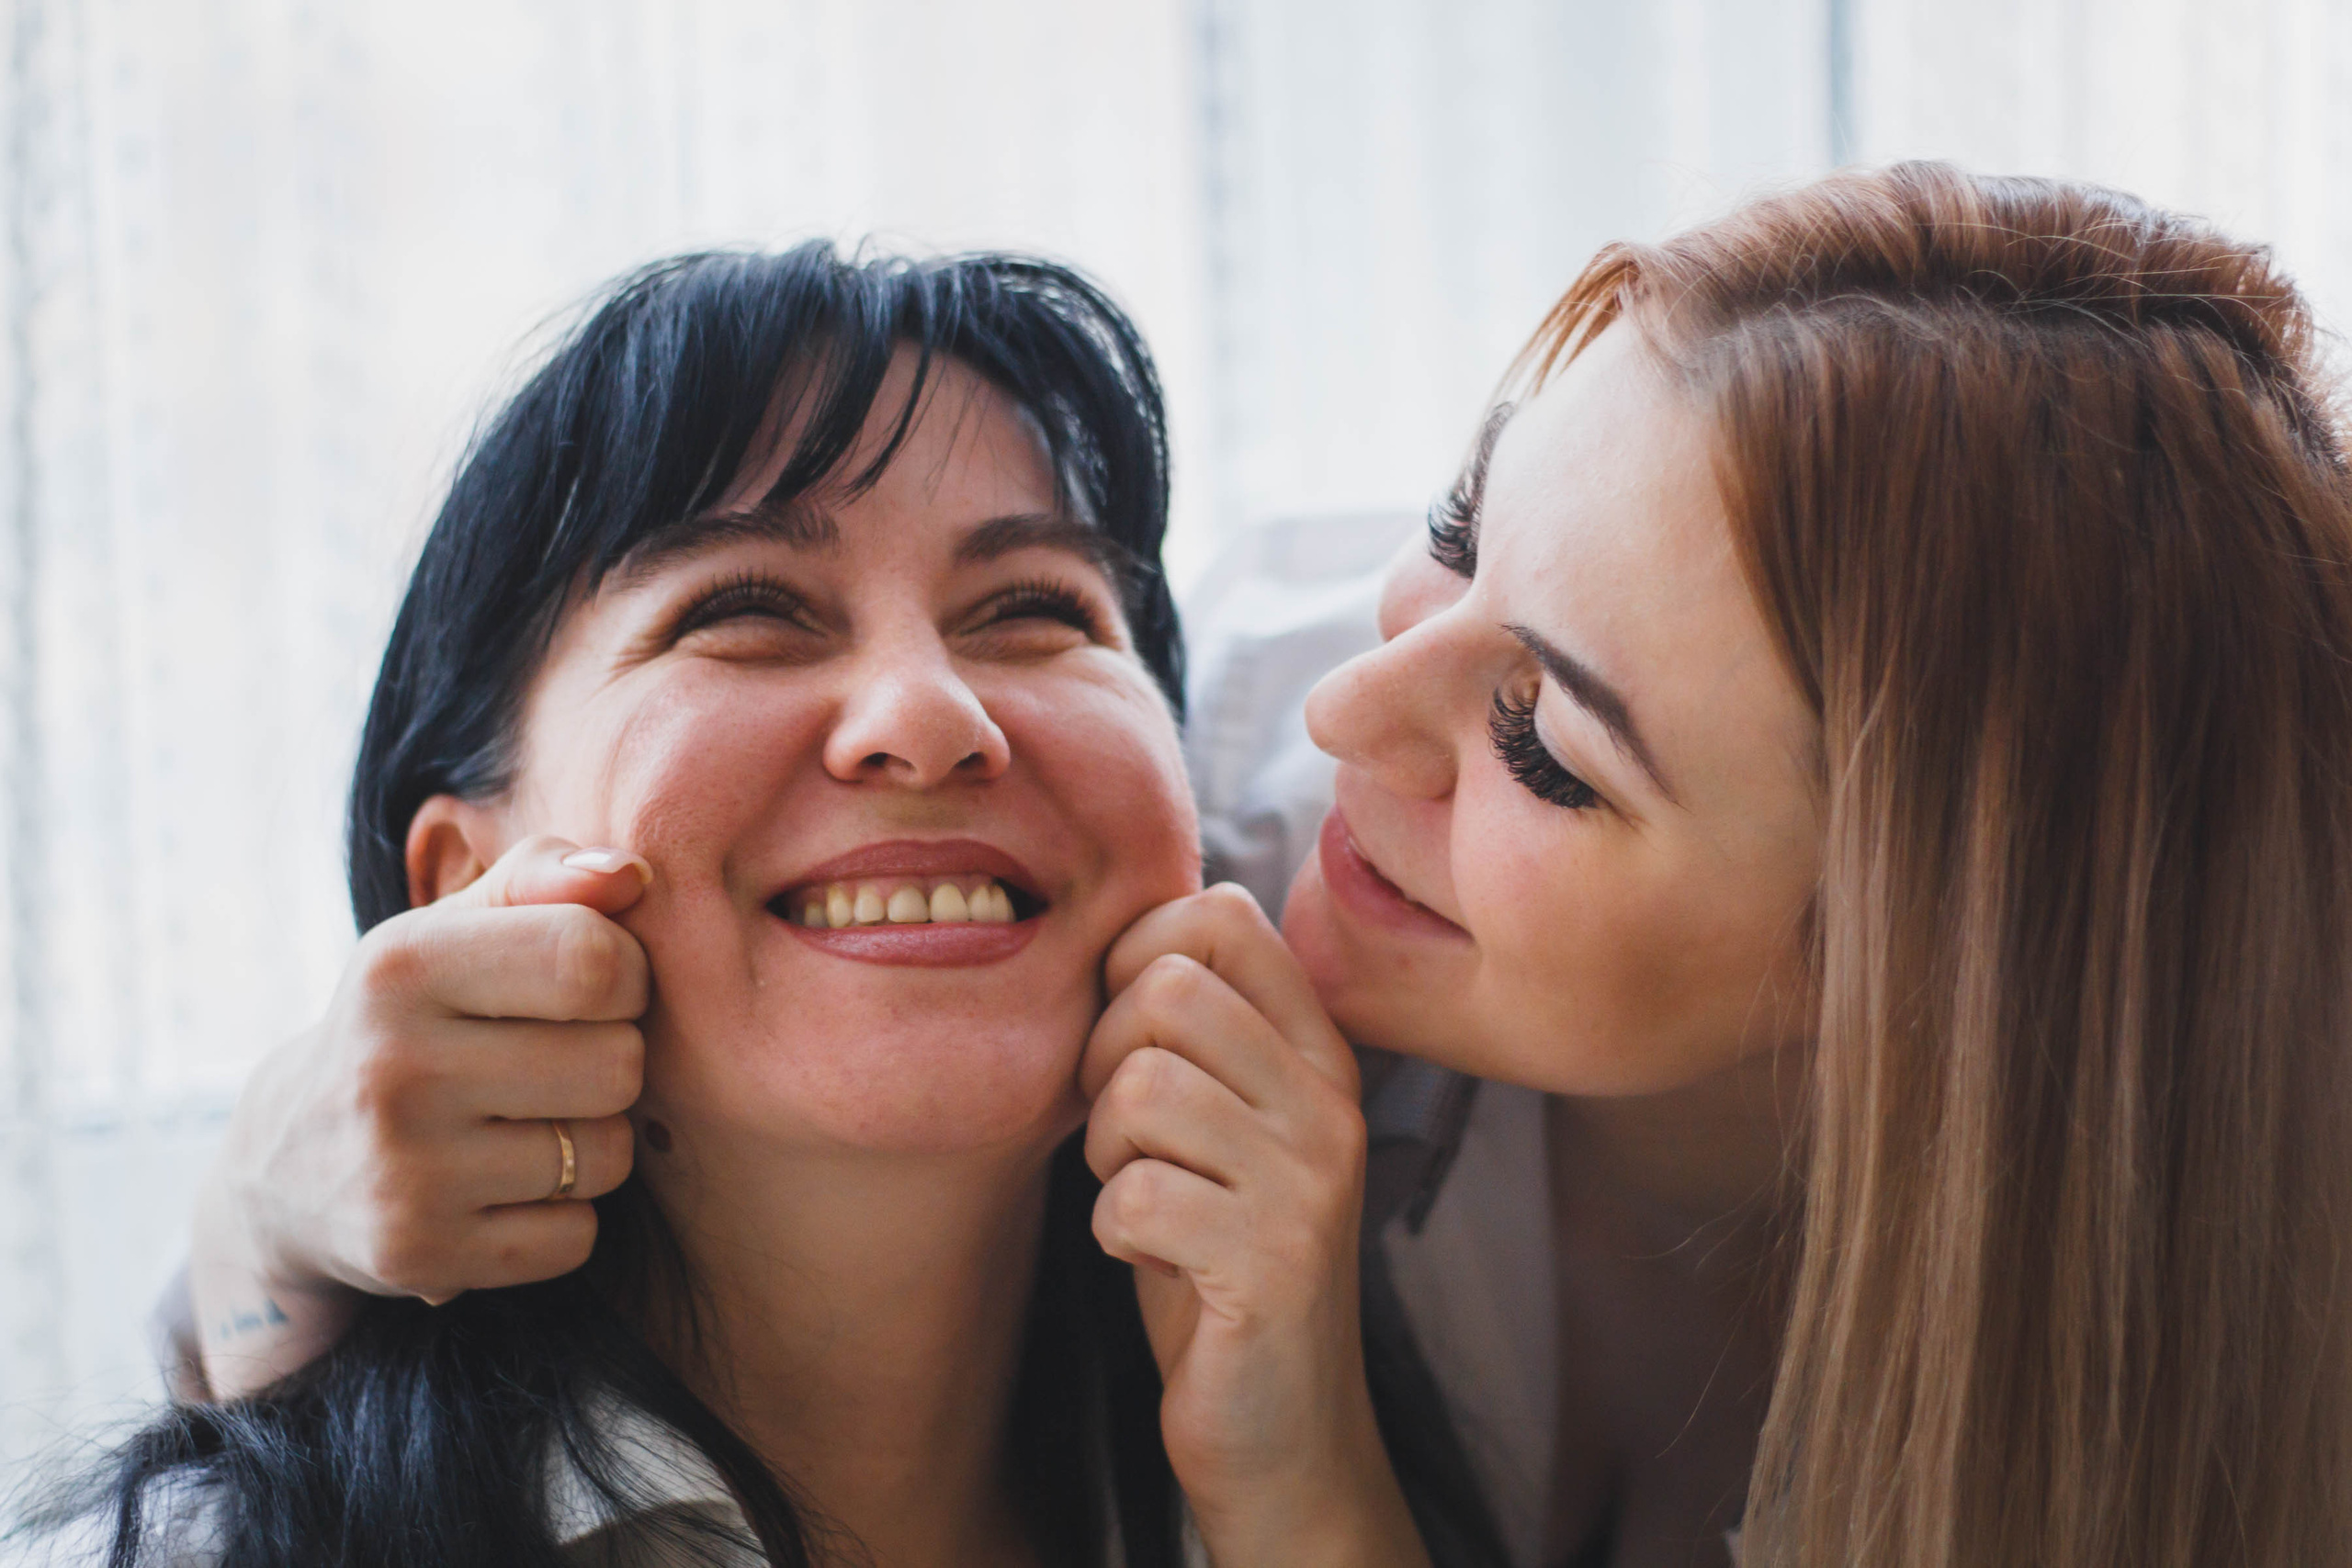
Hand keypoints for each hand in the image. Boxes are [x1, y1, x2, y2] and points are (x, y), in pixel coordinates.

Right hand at [189, 836, 650, 1398]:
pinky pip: (575, 1238)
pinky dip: (561, 1219)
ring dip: (592, 1144)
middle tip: (551, 1065)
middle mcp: (392, 1067)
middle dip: (610, 1062)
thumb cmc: (412, 1021)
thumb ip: (545, 878)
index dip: (625, 974)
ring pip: (607, 1156)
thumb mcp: (453, 930)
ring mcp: (402, 1172)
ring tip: (525, 1126)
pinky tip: (503, 1192)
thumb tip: (631, 874)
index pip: (594, 959)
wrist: (284, 1164)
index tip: (590, 987)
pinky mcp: (418, 1256)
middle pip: (618, 1064)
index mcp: (402, 967)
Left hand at [1081, 885, 1429, 1567]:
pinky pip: (1134, 1193)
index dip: (1135, 954)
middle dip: (1102, 1057)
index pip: (1223, 916)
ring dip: (1105, 1151)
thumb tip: (1108, 929)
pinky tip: (1148, 1258)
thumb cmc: (1217, 1261)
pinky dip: (1111, 1228)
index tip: (1120, 1035)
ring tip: (1140, 1199)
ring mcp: (1310, 1180)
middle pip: (1169, 990)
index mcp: (1317, 1051)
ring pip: (1142, 1088)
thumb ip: (1189, 1033)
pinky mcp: (1275, 1260)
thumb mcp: (1216, 1127)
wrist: (1282, 1432)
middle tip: (1121, 1136)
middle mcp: (1330, 1102)